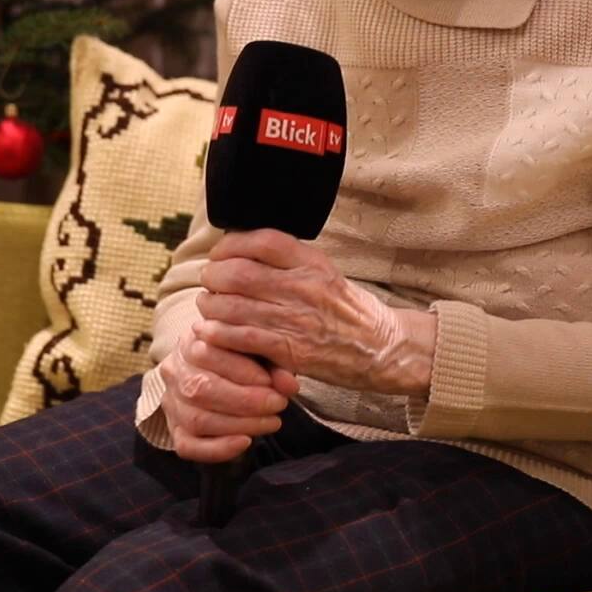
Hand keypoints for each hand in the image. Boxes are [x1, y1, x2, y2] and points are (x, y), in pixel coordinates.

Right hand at [155, 324, 299, 462]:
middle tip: (278, 404)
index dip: (242, 371)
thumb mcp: (259, 350)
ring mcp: (171, 403)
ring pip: (196, 419)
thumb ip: (274, 363)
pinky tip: (245, 442)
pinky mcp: (175, 431)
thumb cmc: (244, 357)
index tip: (272, 381)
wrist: (222, 372)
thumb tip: (290, 385)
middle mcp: (174, 371)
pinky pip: (187, 447)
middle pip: (200, 390)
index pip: (207, 354)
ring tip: (272, 421)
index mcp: (190, 342)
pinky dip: (217, 449)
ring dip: (239, 424)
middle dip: (245, 401)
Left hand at [195, 229, 435, 396]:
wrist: (383, 349)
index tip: (220, 254)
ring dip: (211, 306)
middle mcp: (303, 287)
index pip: (262, 240)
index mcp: (312, 263)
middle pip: (239, 272)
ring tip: (208, 307)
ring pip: (234, 305)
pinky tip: (211, 332)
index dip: (231, 244)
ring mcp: (296, 319)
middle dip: (213, 276)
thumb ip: (291, 262)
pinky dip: (219, 334)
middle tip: (209, 282)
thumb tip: (247, 249)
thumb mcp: (326, 273)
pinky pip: (242, 338)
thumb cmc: (350, 312)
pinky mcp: (292, 351)